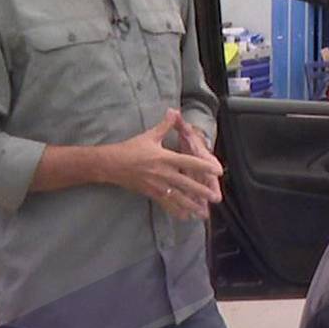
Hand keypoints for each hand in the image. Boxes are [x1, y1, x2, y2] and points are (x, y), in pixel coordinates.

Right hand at [105, 110, 223, 220]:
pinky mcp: (151, 193)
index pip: (189, 162)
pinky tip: (185, 217)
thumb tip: (174, 110)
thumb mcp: (149, 136)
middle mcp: (163, 173)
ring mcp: (157, 185)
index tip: (217, 171)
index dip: (204, 166)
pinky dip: (176, 211)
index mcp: (165, 158)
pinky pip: (166, 204)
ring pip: (178, 197)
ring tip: (204, 213)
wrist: (111, 164)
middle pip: (187, 183)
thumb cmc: (131, 149)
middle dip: (202, 191)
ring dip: (192, 205)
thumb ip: (165, 125)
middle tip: (215, 197)